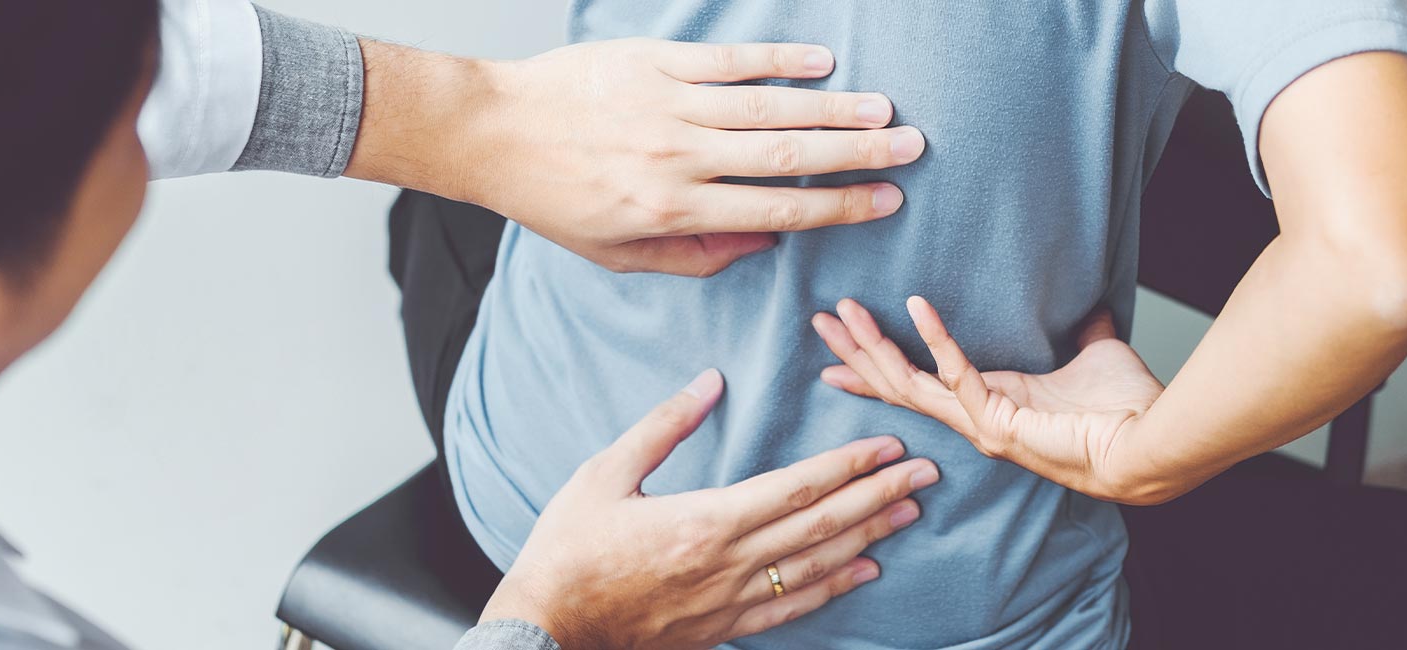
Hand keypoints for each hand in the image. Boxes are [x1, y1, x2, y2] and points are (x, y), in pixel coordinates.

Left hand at [347, 38, 924, 277]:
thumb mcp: (618, 254)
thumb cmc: (556, 199)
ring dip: (833, 106)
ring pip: (767, 106)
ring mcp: (668, 104)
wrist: (494, 132)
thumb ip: (694, 256)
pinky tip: (823, 62)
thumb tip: (765, 245)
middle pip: (787, 157)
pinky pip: (729, 61)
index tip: (887, 200)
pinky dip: (780, 61)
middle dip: (857, 153)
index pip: (776, 211)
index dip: (838, 206)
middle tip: (912, 148)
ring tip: (883, 109)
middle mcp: (678, 157)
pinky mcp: (654, 62)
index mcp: (672, 210)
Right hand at [482, 369, 938, 648]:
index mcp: (704, 521)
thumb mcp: (604, 474)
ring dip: (869, 536)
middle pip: (822, 524)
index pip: (796, 487)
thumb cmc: (568, 548)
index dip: (848, 464)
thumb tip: (710, 381)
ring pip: (817, 566)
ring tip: (909, 511)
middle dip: (879, 494)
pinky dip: (835, 587)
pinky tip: (865, 571)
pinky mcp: (722, 628)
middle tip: (926, 472)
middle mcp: (728, 564)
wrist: (547, 627)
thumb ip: (662, 427)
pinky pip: (792, 608)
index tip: (887, 444)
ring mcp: (729, 602)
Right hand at [811, 298, 1163, 501]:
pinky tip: (914, 304)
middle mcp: (976, 421)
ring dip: (873, 347)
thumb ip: (1084, 334)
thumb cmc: (1125, 413)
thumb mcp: (1095, 356)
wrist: (1150, 444)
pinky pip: (956, 374)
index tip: (839, 355)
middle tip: (821, 321)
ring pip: (908, 385)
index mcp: (989, 406)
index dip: (877, 369)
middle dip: (856, 354)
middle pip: (897, 386)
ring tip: (843, 313)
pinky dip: (936, 337)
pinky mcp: (997, 421)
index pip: (917, 386)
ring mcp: (982, 425)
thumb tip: (1094, 309)